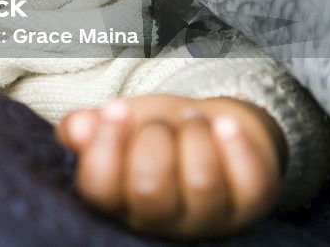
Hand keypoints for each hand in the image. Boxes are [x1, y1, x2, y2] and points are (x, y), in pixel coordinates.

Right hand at [56, 94, 285, 239]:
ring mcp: (209, 218)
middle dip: (153, 137)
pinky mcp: (252, 207)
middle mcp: (160, 221)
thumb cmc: (154, 132)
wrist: (210, 131)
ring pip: (201, 181)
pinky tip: (224, 125)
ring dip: (194, 134)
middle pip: (150, 188)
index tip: (115, 109)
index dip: (105, 146)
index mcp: (117, 201)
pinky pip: (248, 180)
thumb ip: (87, 126)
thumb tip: (78, 128)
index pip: (99, 189)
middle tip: (159, 124)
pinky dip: (236, 144)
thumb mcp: (118, 124)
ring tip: (191, 122)